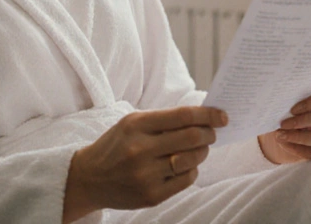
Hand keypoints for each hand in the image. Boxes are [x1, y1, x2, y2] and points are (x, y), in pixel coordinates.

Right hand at [63, 106, 226, 222]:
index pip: (183, 116)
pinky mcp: (151, 195)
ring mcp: (146, 175)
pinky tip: (184, 165)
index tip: (222, 116)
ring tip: (199, 148)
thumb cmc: (115, 145)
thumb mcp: (131, 123)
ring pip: (192, 160)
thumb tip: (202, 117)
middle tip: (212, 132)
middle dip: (209, 133)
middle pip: (192, 138)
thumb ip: (163, 120)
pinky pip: (186, 180)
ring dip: (202, 151)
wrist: (88, 178)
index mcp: (136, 125)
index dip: (208, 115)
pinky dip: (192, 170)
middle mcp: (140, 150)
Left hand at [258, 78, 310, 164]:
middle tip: (284, 124)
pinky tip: (285, 144)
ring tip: (280, 136)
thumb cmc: (284, 103)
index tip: (293, 109)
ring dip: (301, 138)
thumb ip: (290, 97)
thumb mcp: (286, 97)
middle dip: (308, 120)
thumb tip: (282, 105)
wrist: (279, 124)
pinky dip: (300, 150)